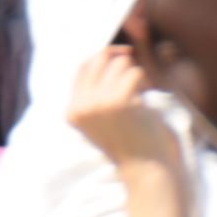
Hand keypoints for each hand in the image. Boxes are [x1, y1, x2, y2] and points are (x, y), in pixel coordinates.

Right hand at [69, 37, 182, 171]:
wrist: (143, 164)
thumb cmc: (129, 137)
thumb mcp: (103, 115)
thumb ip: (96, 90)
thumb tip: (106, 52)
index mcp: (72, 109)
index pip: (83, 65)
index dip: (105, 54)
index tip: (124, 53)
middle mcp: (79, 105)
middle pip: (100, 58)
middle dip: (122, 61)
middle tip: (136, 78)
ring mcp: (96, 103)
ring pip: (120, 63)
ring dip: (135, 75)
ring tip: (138, 97)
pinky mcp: (117, 102)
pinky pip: (135, 72)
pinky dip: (145, 82)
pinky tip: (143, 101)